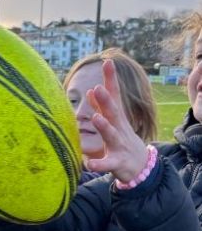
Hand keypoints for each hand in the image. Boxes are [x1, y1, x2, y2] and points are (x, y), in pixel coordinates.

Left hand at [85, 60, 148, 181]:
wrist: (141, 167)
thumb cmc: (122, 140)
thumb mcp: (113, 122)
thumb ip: (101, 107)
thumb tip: (91, 90)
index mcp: (117, 118)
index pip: (114, 96)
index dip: (111, 80)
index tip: (107, 62)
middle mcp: (120, 129)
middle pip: (114, 113)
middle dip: (106, 101)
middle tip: (97, 88)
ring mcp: (120, 146)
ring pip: (112, 136)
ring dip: (104, 127)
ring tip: (96, 119)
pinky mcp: (117, 163)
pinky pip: (107, 164)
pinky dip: (98, 164)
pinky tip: (87, 163)